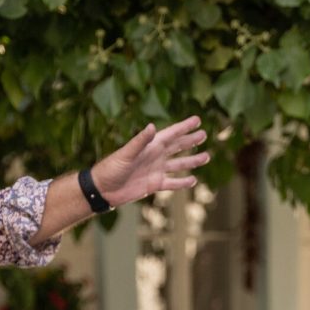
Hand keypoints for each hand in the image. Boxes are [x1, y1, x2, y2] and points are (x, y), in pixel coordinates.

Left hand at [92, 116, 207, 206]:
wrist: (103, 189)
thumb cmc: (111, 167)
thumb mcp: (126, 153)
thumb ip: (140, 141)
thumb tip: (152, 126)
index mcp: (150, 146)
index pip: (172, 134)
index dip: (185, 127)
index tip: (197, 120)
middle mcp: (155, 156)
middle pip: (178, 147)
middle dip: (191, 141)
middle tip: (205, 134)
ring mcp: (156, 170)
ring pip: (179, 164)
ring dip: (192, 161)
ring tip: (206, 157)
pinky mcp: (154, 184)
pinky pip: (172, 182)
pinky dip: (183, 182)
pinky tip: (193, 180)